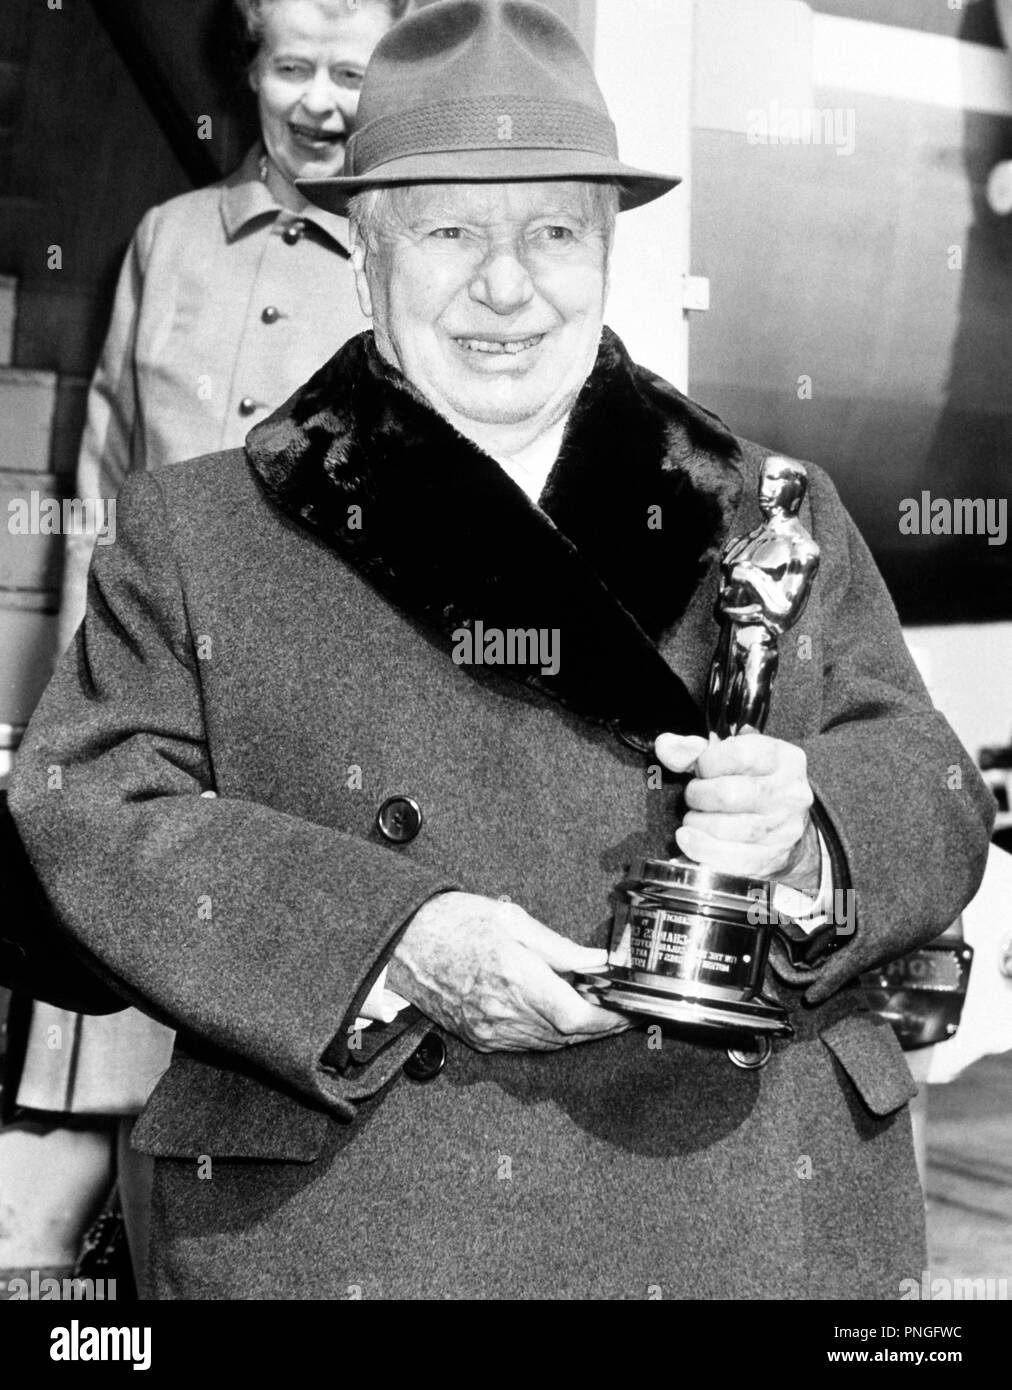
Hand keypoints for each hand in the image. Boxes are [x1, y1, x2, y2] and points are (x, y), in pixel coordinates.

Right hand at [386, 892, 630, 1052]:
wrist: (401, 943)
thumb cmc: (452, 922)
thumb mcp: (511, 919)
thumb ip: (559, 946)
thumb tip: (597, 962)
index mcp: (514, 978)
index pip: (577, 1016)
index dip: (609, 1019)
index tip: (628, 1009)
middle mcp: (503, 1013)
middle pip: (568, 1035)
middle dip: (600, 1025)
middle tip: (620, 1008)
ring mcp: (489, 1031)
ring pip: (550, 1044)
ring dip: (577, 1031)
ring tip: (594, 1008)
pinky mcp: (479, 1039)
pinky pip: (526, 1045)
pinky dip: (550, 1034)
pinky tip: (558, 1014)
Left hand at [655, 730, 818, 886]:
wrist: (787, 828)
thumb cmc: (754, 785)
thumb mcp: (732, 757)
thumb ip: (694, 748)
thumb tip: (666, 747)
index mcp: (783, 759)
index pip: (738, 754)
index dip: (707, 761)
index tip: (702, 768)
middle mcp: (788, 793)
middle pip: (727, 794)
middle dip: (697, 795)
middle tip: (695, 796)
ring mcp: (782, 829)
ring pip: (724, 828)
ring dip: (696, 822)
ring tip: (696, 818)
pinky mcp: (771, 858)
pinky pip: (730, 859)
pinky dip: (701, 849)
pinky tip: (689, 840)